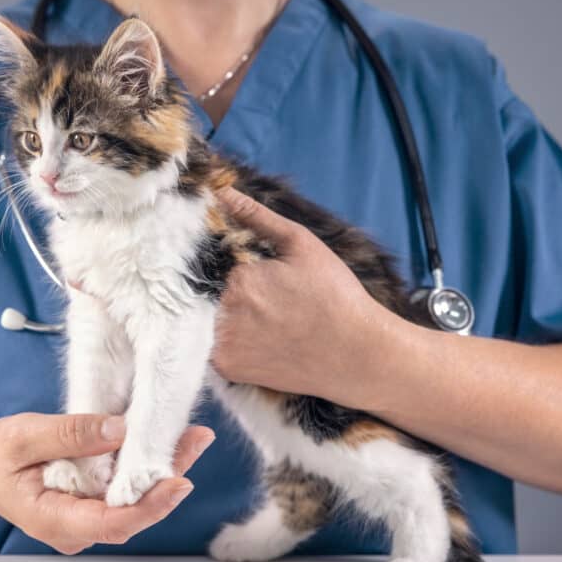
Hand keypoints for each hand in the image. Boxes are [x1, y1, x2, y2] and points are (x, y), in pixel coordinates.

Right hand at [0, 412, 213, 553]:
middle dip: (168, 477)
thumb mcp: (21, 436)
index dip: (150, 505)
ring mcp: (88, 517)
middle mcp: (78, 528)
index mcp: (54, 520)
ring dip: (165, 467)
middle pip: (134, 511)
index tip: (179, 480)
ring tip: (195, 435)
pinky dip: (149, 463)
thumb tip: (117, 429)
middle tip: (197, 439)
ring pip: (136, 499)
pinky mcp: (96, 501)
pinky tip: (171, 440)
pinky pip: (128, 487)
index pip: (112, 523)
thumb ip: (68, 434)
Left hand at [210, 188, 401, 405]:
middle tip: (269, 302)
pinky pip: (210, 347)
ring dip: (221, 314)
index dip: (236, 266)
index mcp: (239, 277)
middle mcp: (223, 311)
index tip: (262, 278)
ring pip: (206, 317)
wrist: (355, 354)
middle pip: (208, 290)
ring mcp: (223, 344)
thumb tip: (222, 192)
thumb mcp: (301, 245)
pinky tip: (256, 339)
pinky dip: (225, 340)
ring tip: (264, 320)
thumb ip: (257, 217)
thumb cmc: (334, 295)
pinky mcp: (226, 368)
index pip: (215, 261)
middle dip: (226, 290)